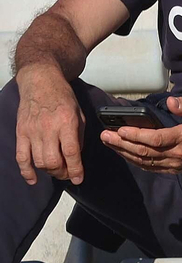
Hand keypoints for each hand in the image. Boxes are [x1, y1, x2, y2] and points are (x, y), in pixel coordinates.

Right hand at [13, 67, 84, 185]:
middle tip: (68, 174)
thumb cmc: (62, 97)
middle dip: (63, 173)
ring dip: (49, 172)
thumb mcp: (79, 113)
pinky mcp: (21, 134)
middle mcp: (48, 129)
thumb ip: (78, 135)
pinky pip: (21, 158)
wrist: (40, 83)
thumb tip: (76, 156)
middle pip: (53, 161)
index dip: (76, 169)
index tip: (79, 179)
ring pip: (39, 162)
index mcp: (66, 122)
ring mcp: (32, 132)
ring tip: (57, 171)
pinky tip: (33, 180)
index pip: (71, 152)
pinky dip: (26, 172)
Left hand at [99, 96, 181, 173]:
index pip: (155, 139)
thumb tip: (170, 101)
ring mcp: (173, 164)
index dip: (136, 135)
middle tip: (106, 136)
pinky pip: (148, 167)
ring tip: (109, 144)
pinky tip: (124, 153)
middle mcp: (177, 153)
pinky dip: (133, 160)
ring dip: (124, 153)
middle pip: (144, 151)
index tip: (120, 130)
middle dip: (122, 144)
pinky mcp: (171, 169)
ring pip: (143, 160)